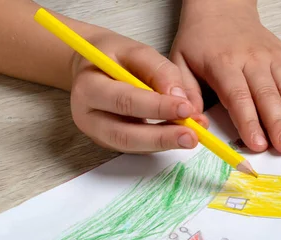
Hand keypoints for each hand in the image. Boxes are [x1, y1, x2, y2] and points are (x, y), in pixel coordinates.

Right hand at [70, 28, 208, 152]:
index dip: (157, 107)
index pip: (125, 101)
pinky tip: (180, 135)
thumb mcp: (135, 50)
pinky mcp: (112, 143)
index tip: (186, 108)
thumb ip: (159, 71)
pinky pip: (139, 147)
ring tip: (191, 137)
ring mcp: (99, 134)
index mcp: (88, 87)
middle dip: (162, 137)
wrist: (92, 67)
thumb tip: (181, 99)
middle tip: (191, 136)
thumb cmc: (113, 56)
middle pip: (125, 135)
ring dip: (165, 143)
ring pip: (133, 146)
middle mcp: (88, 116)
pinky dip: (162, 143)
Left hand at [171, 1, 280, 153]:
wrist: (221, 8)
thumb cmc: (201, 40)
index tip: (257, 144)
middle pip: (267, 95)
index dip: (249, 122)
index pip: (238, 97)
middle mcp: (251, 59)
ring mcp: (271, 56)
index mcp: (223, 63)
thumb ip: (186, 93)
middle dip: (278, 123)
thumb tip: (191, 120)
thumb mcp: (179, 62)